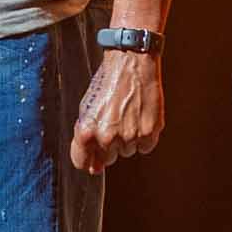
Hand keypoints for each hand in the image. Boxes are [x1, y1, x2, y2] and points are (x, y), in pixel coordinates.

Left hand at [70, 50, 162, 170]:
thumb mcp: (88, 108)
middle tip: (115, 120)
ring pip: (128, 152)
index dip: (88, 159)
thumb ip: (87, 139)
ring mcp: (129, 136)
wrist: (131, 63)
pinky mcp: (149, 133)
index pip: (82, 162)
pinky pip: (145, 147)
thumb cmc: (108, 83)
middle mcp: (107, 137)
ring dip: (128, 139)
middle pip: (108, 159)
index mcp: (87, 131)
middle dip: (110, 145)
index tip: (92, 155)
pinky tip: (140, 117)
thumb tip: (94, 168)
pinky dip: (144, 136)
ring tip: (128, 114)